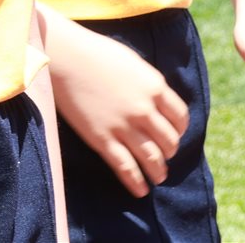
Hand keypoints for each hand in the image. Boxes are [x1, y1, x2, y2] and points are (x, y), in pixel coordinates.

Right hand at [51, 25, 189, 198]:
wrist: (65, 57)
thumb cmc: (96, 53)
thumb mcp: (133, 63)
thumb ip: (148, 83)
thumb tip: (156, 99)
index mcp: (154, 87)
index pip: (180, 117)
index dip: (179, 129)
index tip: (174, 134)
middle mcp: (144, 109)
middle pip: (169, 140)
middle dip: (169, 151)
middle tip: (165, 156)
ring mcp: (124, 126)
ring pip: (152, 157)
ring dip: (158, 171)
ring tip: (159, 176)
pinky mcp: (103, 139)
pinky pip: (126, 167)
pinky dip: (137, 182)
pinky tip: (141, 190)